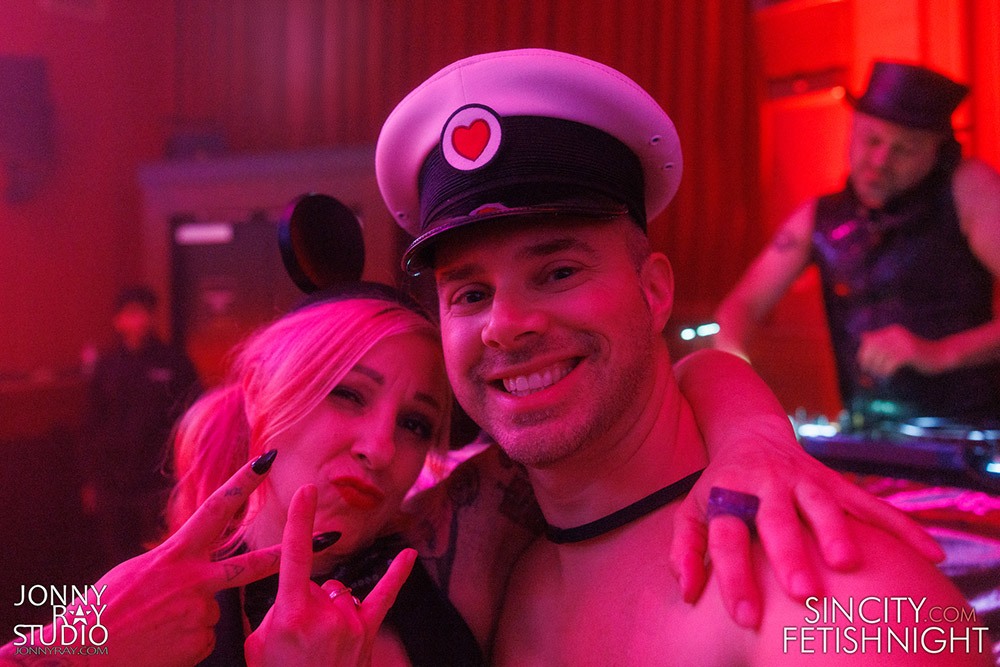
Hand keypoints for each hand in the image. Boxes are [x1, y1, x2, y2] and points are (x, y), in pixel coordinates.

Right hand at [1, 453, 282, 665]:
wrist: (77, 657)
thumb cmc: (100, 612)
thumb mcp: (136, 573)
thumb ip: (175, 565)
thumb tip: (199, 569)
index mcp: (173, 555)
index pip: (215, 509)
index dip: (243, 481)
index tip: (268, 458)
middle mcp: (193, 582)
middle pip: (253, 564)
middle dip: (293, 552)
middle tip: (334, 536)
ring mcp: (201, 614)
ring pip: (213, 610)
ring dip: (189, 618)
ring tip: (152, 629)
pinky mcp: (201, 643)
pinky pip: (204, 637)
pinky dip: (184, 641)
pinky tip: (159, 646)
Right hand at [244, 485, 416, 666]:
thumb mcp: (257, 644)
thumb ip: (271, 609)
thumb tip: (290, 589)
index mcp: (290, 613)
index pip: (295, 555)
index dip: (300, 520)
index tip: (306, 490)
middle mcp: (325, 613)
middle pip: (315, 582)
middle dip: (304, 602)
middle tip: (294, 640)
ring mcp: (349, 622)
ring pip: (338, 591)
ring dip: (328, 607)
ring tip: (317, 644)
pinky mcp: (367, 632)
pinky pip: (384, 595)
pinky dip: (397, 574)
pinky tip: (408, 554)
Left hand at [669, 414, 943, 628]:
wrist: (748, 435)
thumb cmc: (720, 488)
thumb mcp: (692, 512)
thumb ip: (686, 550)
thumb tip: (688, 592)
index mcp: (728, 495)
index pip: (727, 538)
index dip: (733, 576)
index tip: (745, 616)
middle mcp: (765, 485)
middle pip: (777, 520)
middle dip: (790, 555)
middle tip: (803, 593)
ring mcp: (802, 479)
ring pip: (822, 504)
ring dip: (837, 532)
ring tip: (848, 565)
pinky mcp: (834, 480)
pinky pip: (869, 503)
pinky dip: (900, 526)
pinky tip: (931, 553)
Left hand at [857, 324, 945, 376]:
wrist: (940, 355)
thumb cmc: (917, 353)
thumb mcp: (897, 344)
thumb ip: (882, 341)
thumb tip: (863, 336)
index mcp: (892, 331)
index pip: (869, 341)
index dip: (864, 354)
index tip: (864, 365)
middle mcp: (896, 334)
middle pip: (873, 349)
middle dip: (868, 362)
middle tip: (870, 372)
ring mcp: (903, 343)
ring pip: (881, 357)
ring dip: (878, 368)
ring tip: (880, 376)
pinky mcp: (910, 353)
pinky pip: (891, 363)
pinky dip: (887, 371)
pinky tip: (888, 376)